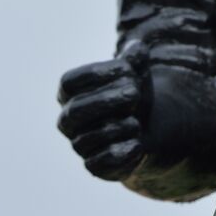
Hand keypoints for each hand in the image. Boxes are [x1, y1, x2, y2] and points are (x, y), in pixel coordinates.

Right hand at [57, 58, 145, 180]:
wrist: (147, 127)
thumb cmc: (132, 94)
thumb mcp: (137, 73)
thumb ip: (136, 59)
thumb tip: (137, 49)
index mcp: (70, 93)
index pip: (70, 82)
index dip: (98, 73)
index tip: (128, 67)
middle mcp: (68, 120)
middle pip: (75, 111)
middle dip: (107, 100)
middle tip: (135, 92)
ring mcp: (79, 144)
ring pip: (91, 137)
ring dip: (121, 125)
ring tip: (136, 120)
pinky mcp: (94, 167)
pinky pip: (103, 161)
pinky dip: (124, 150)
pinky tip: (138, 141)